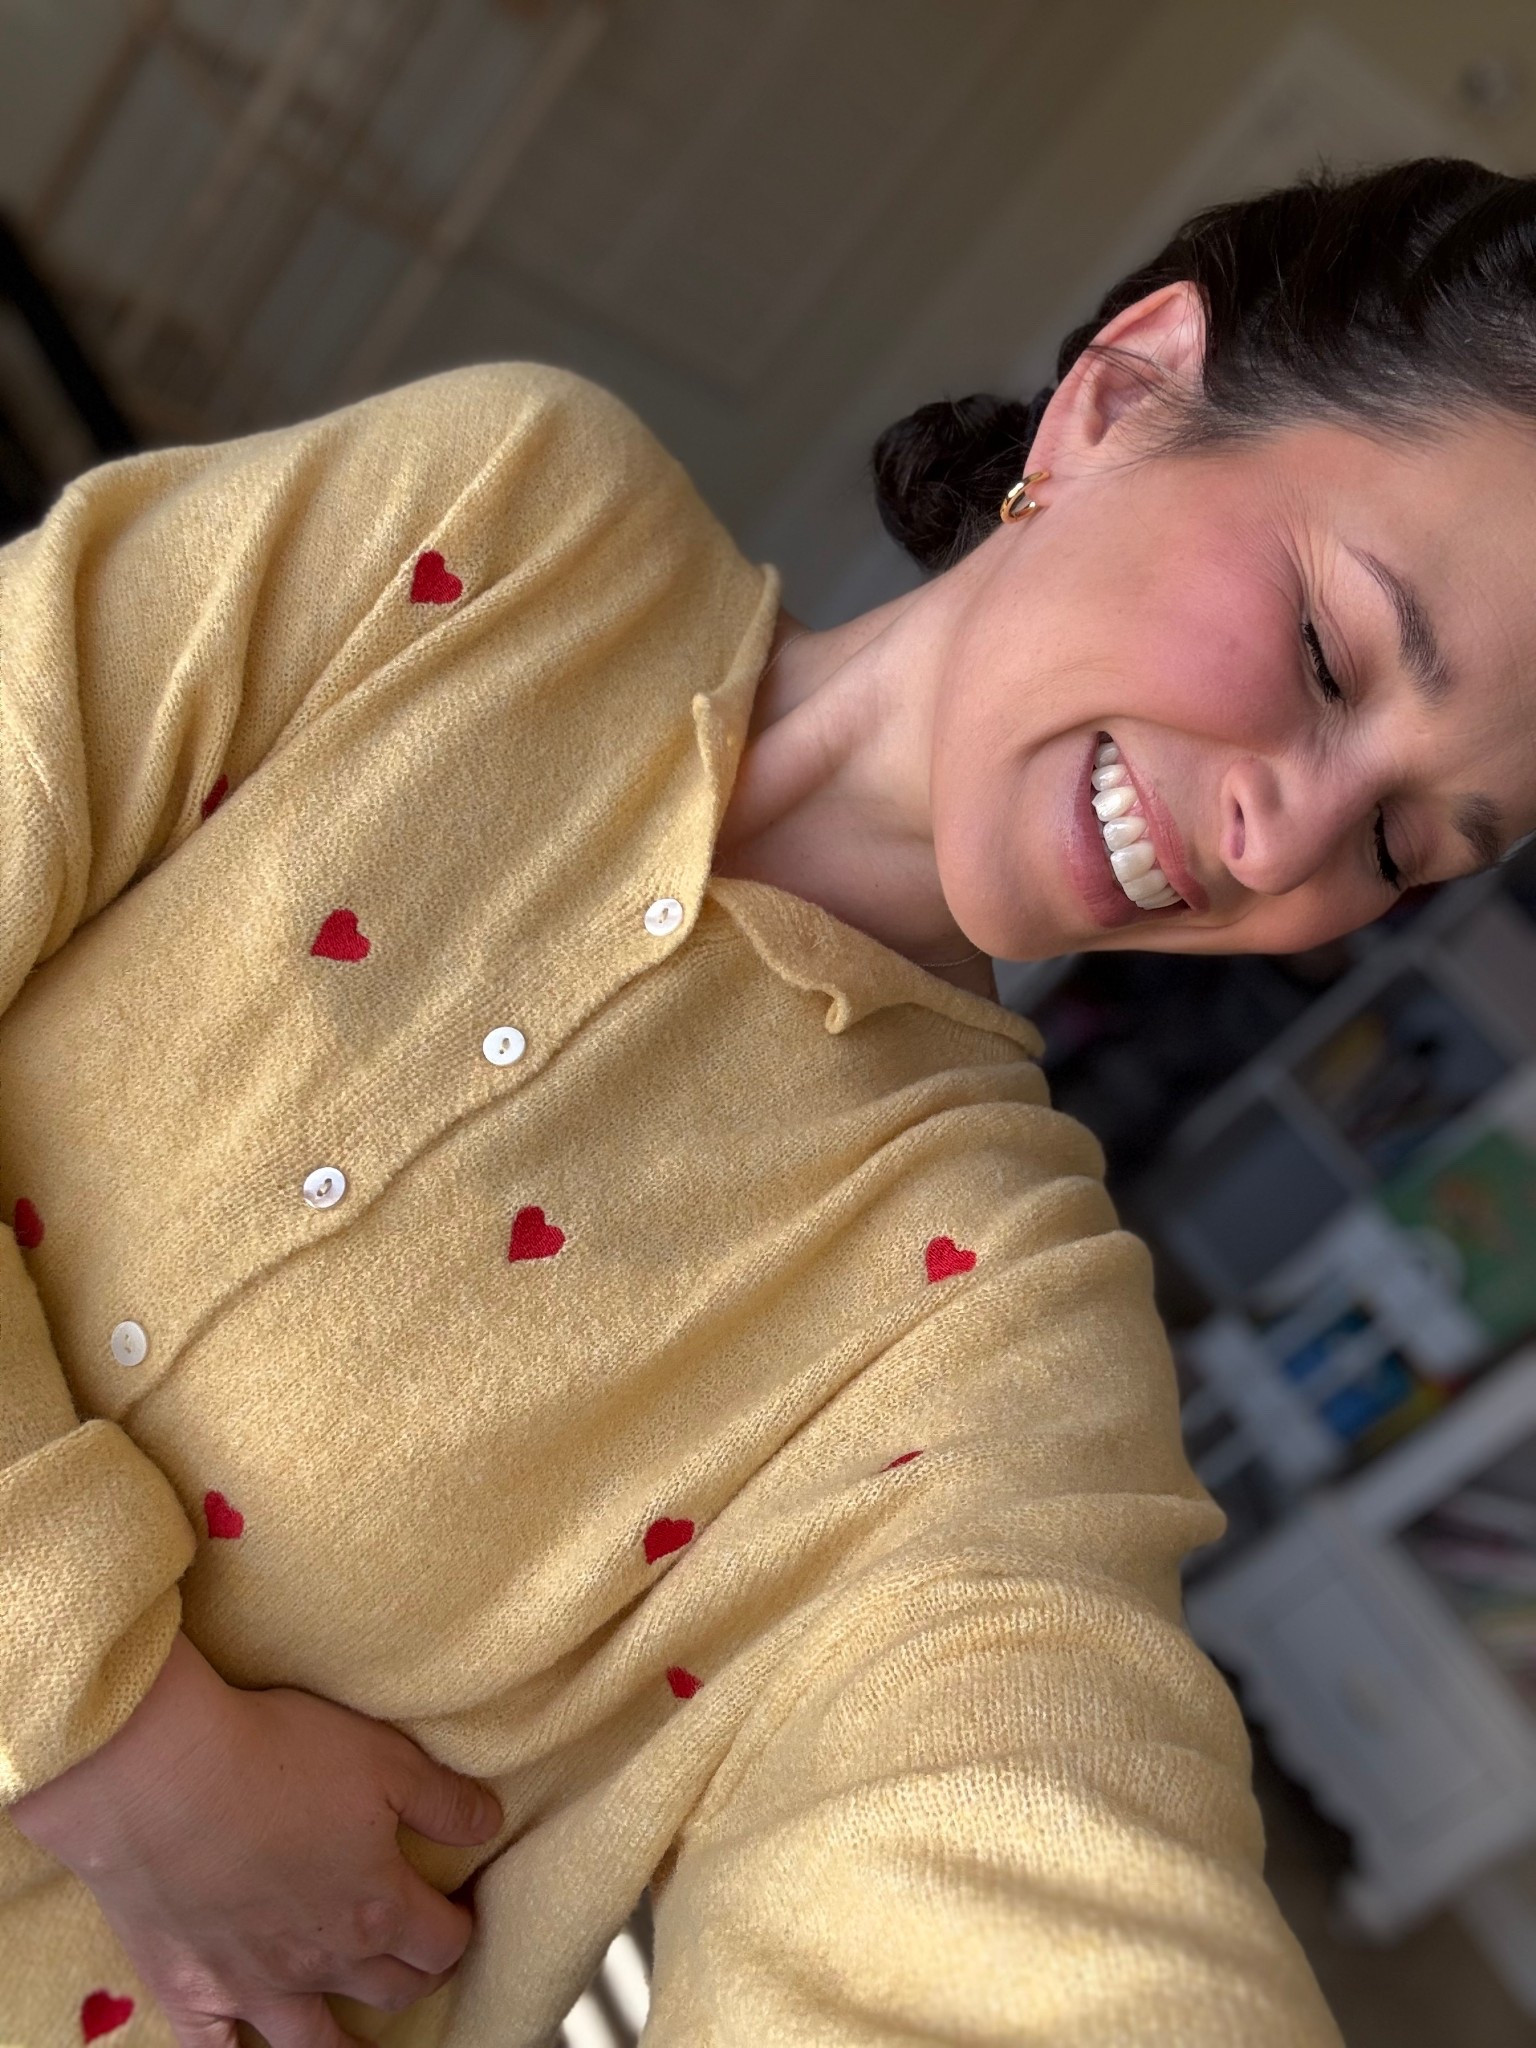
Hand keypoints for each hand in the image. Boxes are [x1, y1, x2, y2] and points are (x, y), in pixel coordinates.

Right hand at [10, 1631, 502, 2047]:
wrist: (160, 1775)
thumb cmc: (276, 1755)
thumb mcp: (386, 1758)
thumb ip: (445, 1801)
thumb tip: (489, 1826)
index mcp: (378, 1907)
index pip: (443, 1942)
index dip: (460, 1928)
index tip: (460, 1913)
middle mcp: (323, 1960)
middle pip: (391, 1990)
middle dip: (416, 1975)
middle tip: (420, 1957)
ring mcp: (253, 1986)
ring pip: (315, 2043)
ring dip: (347, 2046)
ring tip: (363, 2046)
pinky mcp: (189, 1991)